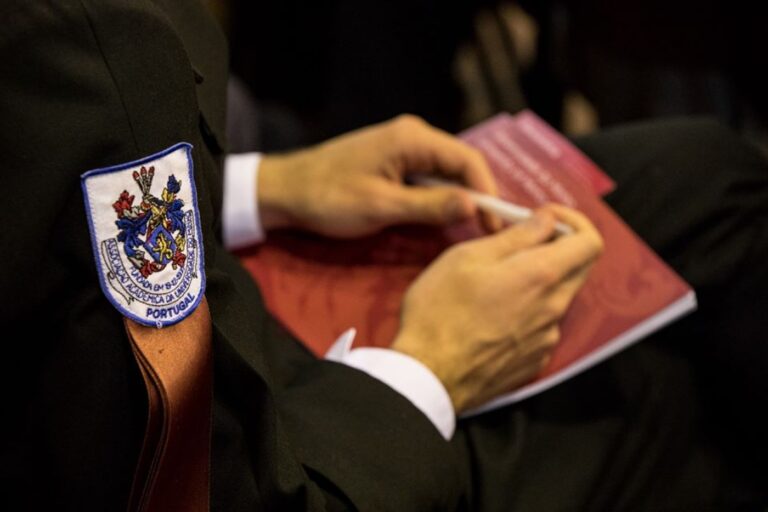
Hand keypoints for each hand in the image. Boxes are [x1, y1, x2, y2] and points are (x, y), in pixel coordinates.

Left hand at [257, 115, 500, 236]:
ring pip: (446, 172)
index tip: (495, 226)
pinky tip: (446, 219)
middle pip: (461, 165)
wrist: (285, 190)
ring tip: (474, 230)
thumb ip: (429, 205)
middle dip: (478, 196)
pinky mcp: (393, 161)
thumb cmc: (328, 198)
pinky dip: (441, 197)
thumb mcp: (381, 206)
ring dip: (460, 198)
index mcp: (412, 139)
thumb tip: (474, 206)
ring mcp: (402, 147)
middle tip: (489, 233)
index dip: (488, 193)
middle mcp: (412, 136)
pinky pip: (429, 177)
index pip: (467, 161)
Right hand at [391, 205, 603, 412]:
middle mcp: (554, 308)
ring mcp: (546, 339)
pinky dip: (527, 312)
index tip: (543, 217)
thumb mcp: (468, 257)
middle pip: (578, 268)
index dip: (573, 221)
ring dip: (538, 282)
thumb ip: (516, 237)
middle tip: (518, 243)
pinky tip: (491, 317)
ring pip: (557, 298)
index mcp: (541, 276)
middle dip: (556, 247)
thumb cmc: (440, 311)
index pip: (590, 241)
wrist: (428, 375)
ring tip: (494, 284)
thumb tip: (546, 220)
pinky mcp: (534, 361)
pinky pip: (543, 327)